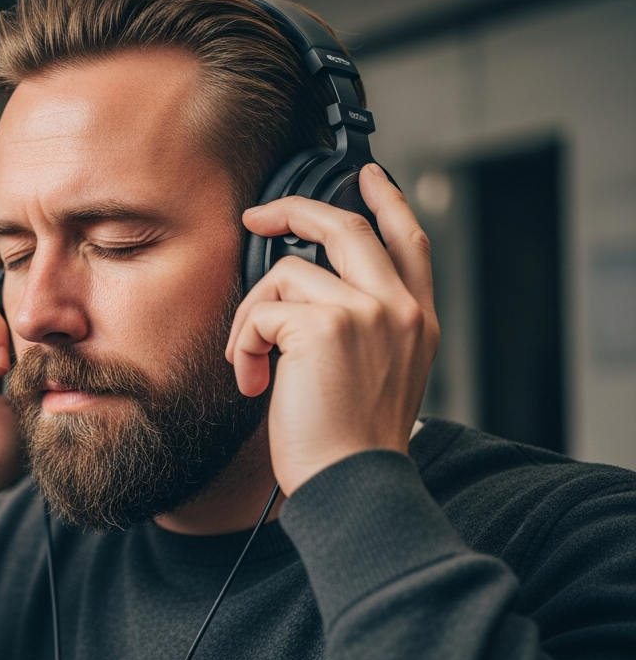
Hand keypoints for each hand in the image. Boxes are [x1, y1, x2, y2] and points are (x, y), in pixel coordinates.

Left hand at [225, 163, 439, 494]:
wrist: (353, 484)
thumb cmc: (351, 444)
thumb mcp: (377, 375)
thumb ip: (363, 328)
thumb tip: (307, 293)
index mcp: (417, 321)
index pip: (409, 241)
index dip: (388, 201)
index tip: (370, 175)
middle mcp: (400, 309)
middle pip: (347, 227)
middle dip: (294, 211)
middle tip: (256, 216)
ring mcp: (368, 312)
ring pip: (286, 273)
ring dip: (250, 317)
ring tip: (251, 364)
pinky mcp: (325, 326)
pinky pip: (261, 312)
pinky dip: (242, 345)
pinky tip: (252, 381)